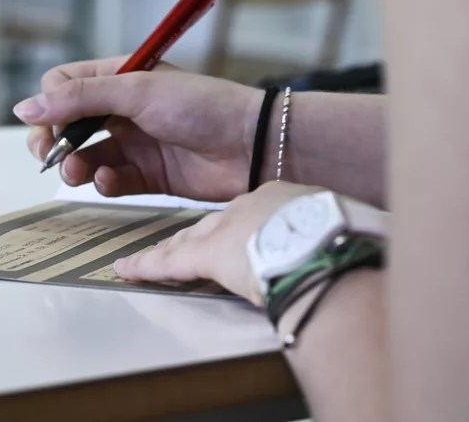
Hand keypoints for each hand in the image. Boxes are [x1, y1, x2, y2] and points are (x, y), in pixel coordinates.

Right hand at [13, 56, 263, 201]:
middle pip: (69, 124)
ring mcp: (135, 142)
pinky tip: (112, 181)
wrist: (253, 145)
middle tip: (49, 154)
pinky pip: (111, 180)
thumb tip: (25, 107)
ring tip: (77, 171)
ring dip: (74, 164)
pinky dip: (104, 182)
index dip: (50, 105)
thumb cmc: (202, 106)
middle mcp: (123, 108)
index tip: (48, 124)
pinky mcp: (148, 174)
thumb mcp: (137, 91)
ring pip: (86, 156)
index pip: (65, 86)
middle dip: (54, 140)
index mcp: (120, 77)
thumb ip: (80, 98)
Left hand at [114, 181, 322, 304]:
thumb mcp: (339, 226)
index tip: (243, 237)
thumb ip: (328, 235)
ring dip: (168, 249)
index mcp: (283, 200)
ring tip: (150, 256)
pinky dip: (146, 266)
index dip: (243, 229)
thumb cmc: (341, 237)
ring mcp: (226, 230)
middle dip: (199, 237)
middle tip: (183, 243)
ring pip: (187, 240)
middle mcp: (248, 208)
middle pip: (213, 225)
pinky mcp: (208, 254)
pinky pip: (169, 262)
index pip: (251, 216)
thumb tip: (341, 249)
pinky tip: (126, 269)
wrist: (328, 242)